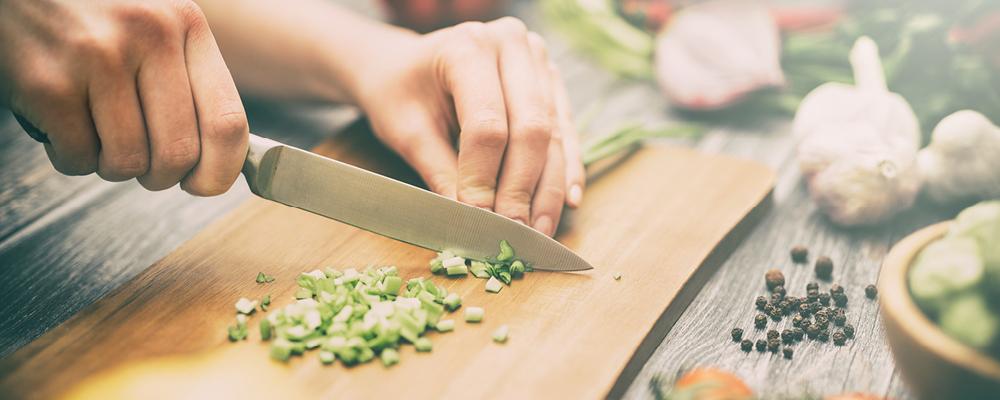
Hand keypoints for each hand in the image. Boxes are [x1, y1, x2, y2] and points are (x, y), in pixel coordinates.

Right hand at [0, 0, 247, 194]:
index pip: (227, 121)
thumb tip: (223, 160)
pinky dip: (71, 157)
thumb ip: (192, 81)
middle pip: (178, 153)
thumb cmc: (94, 14)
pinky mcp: (49, 84)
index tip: (205, 184)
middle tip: (143, 163)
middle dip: (161, 175)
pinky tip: (65, 124)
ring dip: (113, 165)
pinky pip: (78, 159)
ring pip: (128, 163)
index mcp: (186, 25)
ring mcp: (98, 58)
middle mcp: (149, 36)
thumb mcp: (158, 27)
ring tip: (99, 132)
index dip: (220, 171)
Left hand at [350, 17, 585, 236]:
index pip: (487, 124)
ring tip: (539, 231)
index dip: (483, 179)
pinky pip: (566, 130)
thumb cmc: (399, 92)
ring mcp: (537, 60)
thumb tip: (470, 222)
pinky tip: (569, 201)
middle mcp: (512, 45)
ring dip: (550, 188)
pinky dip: (567, 169)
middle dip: (523, 189)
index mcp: (468, 47)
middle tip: (514, 233)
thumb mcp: (407, 132)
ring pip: (554, 133)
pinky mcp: (551, 81)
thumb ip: (441, 174)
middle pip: (530, 128)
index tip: (477, 222)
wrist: (405, 65)